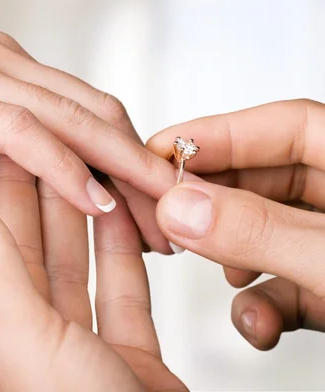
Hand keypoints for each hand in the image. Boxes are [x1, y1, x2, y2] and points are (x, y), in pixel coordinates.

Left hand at [0, 146, 185, 390]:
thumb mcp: (24, 347)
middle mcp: (18, 347)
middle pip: (16, 248)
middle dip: (23, 183)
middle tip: (29, 125)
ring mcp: (72, 350)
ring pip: (68, 261)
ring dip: (75, 207)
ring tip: (74, 152)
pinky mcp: (126, 356)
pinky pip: (119, 288)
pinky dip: (120, 246)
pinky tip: (117, 204)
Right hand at [147, 99, 324, 349]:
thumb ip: (261, 231)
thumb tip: (183, 209)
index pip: (287, 126)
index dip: (219, 134)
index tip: (161, 153)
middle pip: (265, 182)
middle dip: (215, 206)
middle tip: (169, 217)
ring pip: (268, 237)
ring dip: (237, 264)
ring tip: (227, 281)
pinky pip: (287, 285)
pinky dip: (265, 305)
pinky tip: (259, 322)